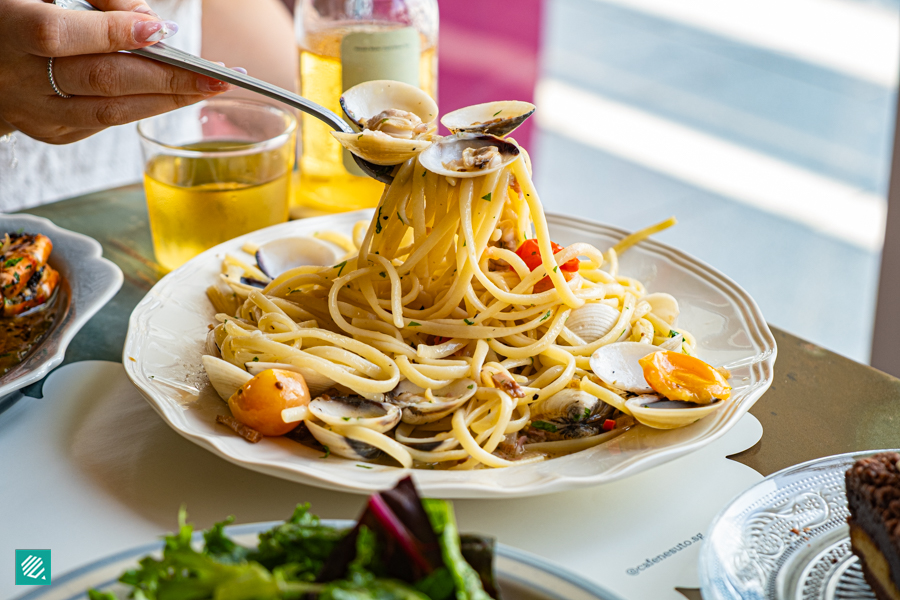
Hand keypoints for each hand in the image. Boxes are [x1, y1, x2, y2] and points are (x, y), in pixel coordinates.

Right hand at [0, 0, 232, 143]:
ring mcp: (35, 111)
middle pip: (102, 81)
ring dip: (166, 101)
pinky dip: (140, 109)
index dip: (113, 34)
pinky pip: (102, 123)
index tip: (161, 31)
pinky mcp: (50, 132)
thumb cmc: (15, 15)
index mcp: (9, 30)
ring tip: (209, 89)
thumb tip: (150, 22)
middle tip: (217, 75)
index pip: (61, 35)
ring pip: (108, 112)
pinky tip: (172, 97)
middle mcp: (19, 78)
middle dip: (167, 78)